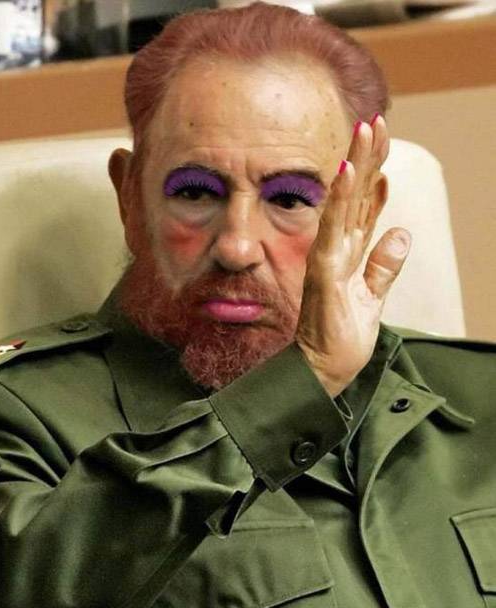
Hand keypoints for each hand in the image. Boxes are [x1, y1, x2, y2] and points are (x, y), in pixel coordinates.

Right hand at [295, 115, 410, 397]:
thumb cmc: (342, 337)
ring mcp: (329, 257)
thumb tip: (402, 233)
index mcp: (350, 253)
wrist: (322, 370)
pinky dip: (341, 199)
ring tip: (365, 129)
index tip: (384, 142)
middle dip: (367, 157)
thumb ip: (384, 266)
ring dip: (355, 164)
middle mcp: (338, 249)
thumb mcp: (373, 298)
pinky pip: (334, 228)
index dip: (374, 173)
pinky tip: (347, 170)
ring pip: (345, 202)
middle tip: (375, 120)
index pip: (365, 205)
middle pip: (356, 195)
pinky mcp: (324, 270)